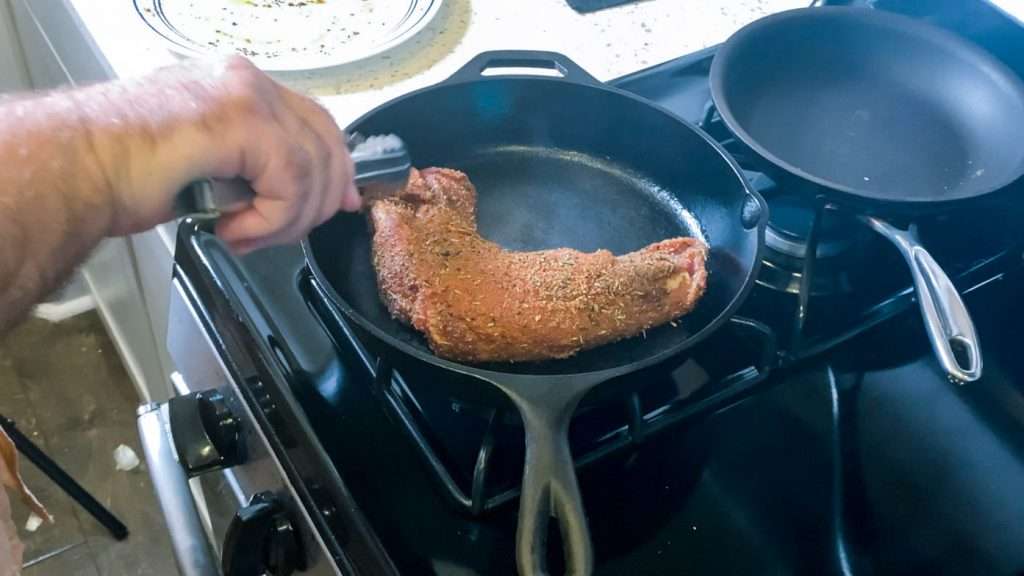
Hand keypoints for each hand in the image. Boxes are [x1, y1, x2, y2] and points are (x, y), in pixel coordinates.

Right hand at [84, 56, 358, 251]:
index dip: (337, 167)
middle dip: (318, 201)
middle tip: (280, 234)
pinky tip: (233, 228)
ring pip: (313, 168)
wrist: (72, 168)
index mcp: (239, 84)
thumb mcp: (209, 167)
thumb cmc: (121, 170)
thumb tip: (301, 196)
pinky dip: (270, 220)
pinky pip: (291, 183)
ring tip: (244, 234)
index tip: (341, 203)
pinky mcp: (242, 120)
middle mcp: (247, 80)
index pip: (315, 122)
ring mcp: (246, 94)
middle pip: (326, 142)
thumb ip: (259, 170)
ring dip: (286, 220)